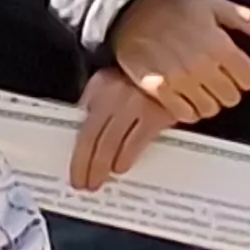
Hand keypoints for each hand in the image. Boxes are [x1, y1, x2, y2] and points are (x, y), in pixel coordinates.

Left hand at [71, 68, 172, 189]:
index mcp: (101, 91)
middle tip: (85, 184)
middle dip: (89, 167)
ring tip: (100, 180)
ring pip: (113, 144)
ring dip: (104, 166)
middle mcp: (116, 99)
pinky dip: (126, 157)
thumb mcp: (108, 80)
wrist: (173, 64)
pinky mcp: (157, 115)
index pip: (84, 131)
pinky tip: (121, 167)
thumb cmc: (137, 76)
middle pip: (96, 141)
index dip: (79, 158)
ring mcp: (136, 107)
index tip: (76, 173)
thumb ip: (92, 101)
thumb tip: (81, 125)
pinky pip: (137, 141)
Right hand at [107, 0, 249, 122]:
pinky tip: (184, 95)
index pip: (248, 79)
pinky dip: (188, 109)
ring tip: (199, 88)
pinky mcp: (158, 89)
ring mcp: (180, 80)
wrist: (130, 10)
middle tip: (216, 79)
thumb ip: (246, 20)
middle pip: (231, 97)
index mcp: (219, 45)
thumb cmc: (173, 6)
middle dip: (227, 89)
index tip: (234, 70)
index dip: (244, 75)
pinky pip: (184, 114)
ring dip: (208, 101)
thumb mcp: (214, 4)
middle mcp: (202, 66)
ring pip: (210, 109)